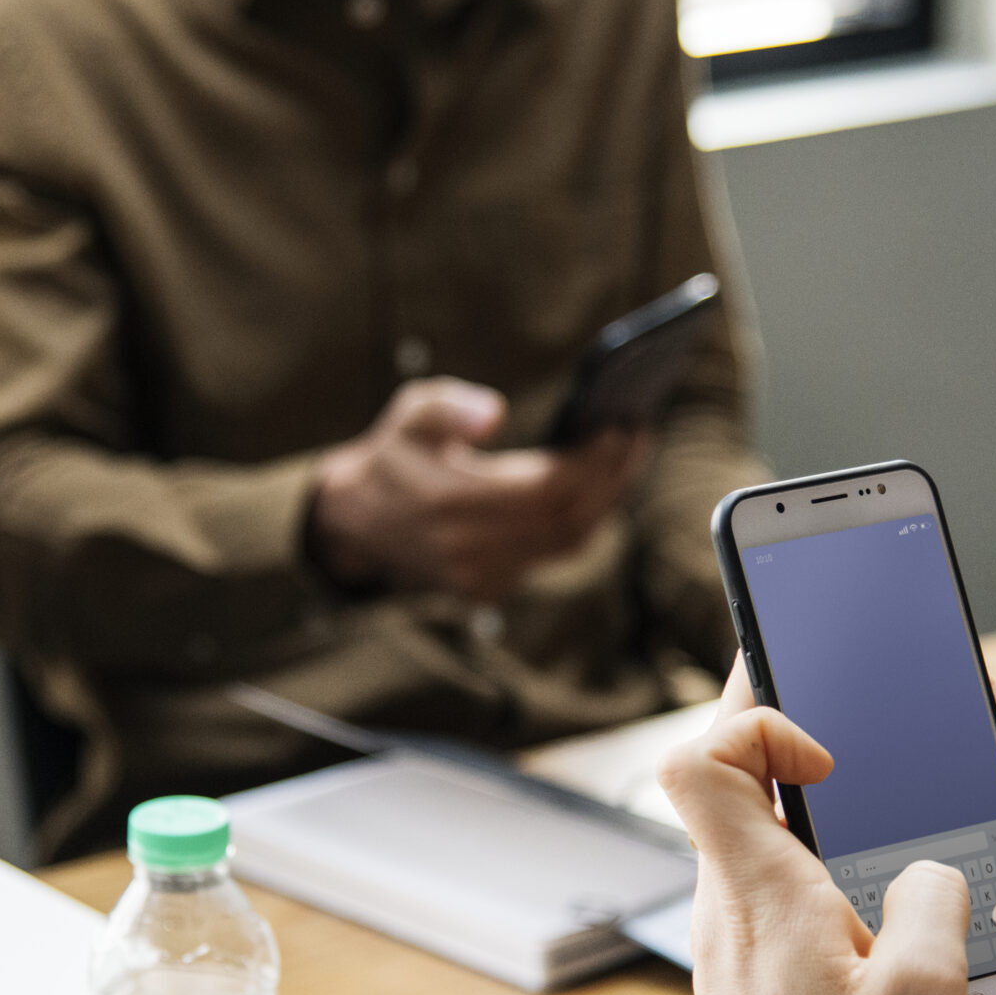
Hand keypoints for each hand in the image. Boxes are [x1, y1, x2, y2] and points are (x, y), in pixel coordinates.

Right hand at [308, 378, 642, 600]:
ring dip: (606, 501)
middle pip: (567, 520)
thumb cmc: (394, 454)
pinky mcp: (490, 587)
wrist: (358, 520)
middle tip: (636, 436)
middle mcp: (467, 548)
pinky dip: (584, 520)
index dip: (591, 462)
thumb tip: (493, 413)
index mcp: (447, 502)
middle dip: (610, 478)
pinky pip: (554, 554)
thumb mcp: (409, 413)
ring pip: (569, 543)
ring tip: (628, 458)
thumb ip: (447, 406)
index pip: (544, 490)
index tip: (620, 427)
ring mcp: (479, 576)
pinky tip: (601, 485)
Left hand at [662, 660, 971, 994]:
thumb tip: (928, 871)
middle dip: (785, 746)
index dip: (755, 721)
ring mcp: (728, 955)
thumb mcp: (930, 992)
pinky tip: (872, 924)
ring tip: (880, 836)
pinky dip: (812, 886)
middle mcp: (724, 915)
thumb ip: (934, 900)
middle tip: (849, 737)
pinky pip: (765, 906)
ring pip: (748, 850)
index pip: (697, 756)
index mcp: (758, 894)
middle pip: (723, 788)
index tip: (826, 756)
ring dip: (806, 825)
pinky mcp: (744, 993)